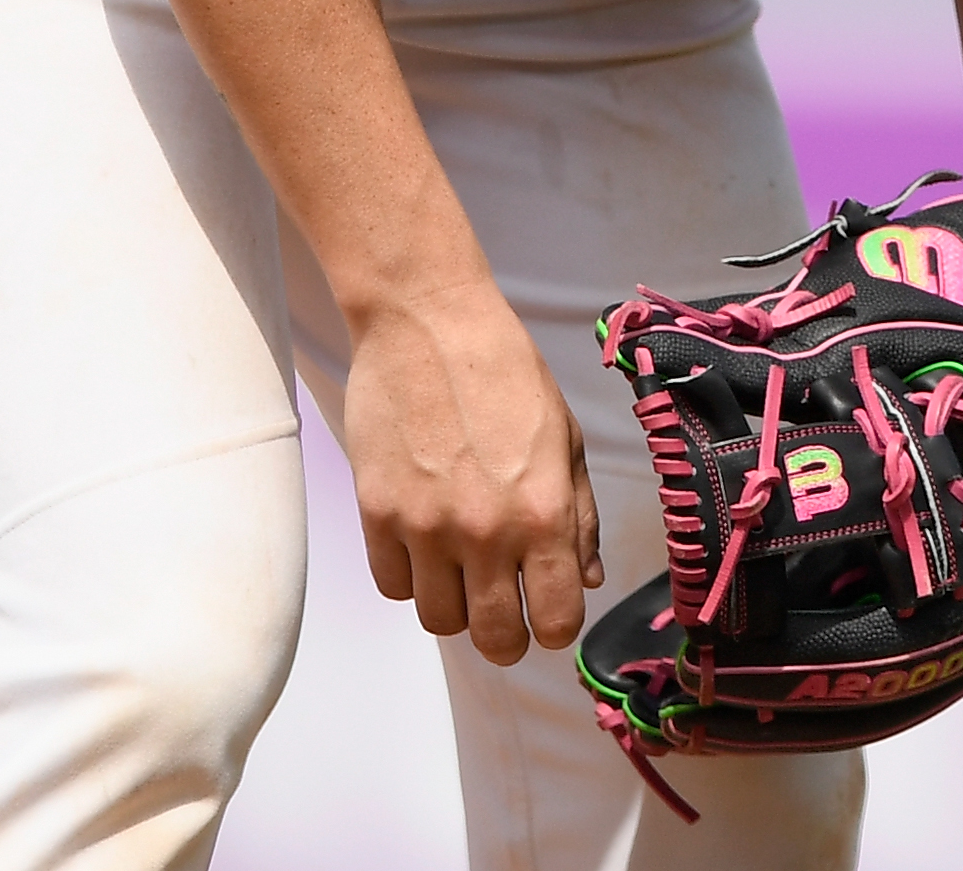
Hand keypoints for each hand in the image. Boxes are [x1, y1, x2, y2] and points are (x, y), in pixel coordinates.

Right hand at [342, 277, 601, 665]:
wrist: (428, 324)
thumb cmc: (508, 374)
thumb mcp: (566, 440)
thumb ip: (579, 517)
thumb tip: (586, 580)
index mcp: (544, 513)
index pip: (556, 620)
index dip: (556, 628)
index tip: (548, 615)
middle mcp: (485, 531)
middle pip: (493, 638)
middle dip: (506, 638)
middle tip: (505, 615)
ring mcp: (425, 527)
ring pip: (438, 620)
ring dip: (455, 605)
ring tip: (462, 571)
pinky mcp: (376, 514)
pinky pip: (393, 585)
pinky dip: (411, 577)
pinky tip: (425, 545)